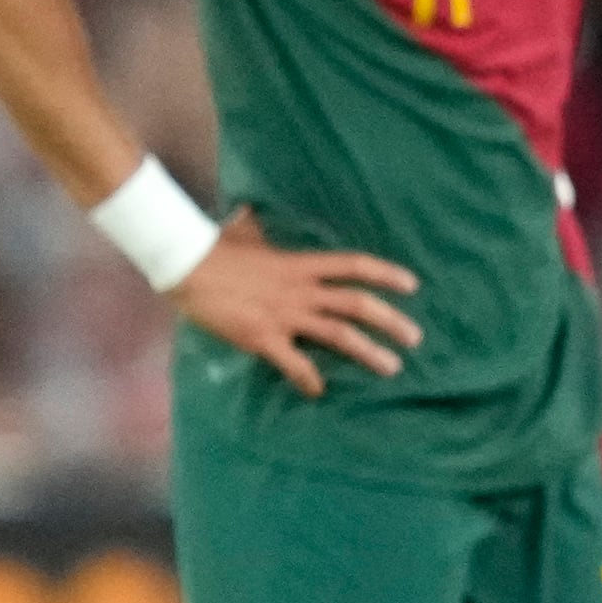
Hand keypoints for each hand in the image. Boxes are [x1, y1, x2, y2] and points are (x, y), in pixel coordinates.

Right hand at [176, 214, 422, 397]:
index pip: (355, 266)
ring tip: (392, 367)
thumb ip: (255, 225)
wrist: (186, 266)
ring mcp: (285, 315)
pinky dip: (309, 379)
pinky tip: (319, 391)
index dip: (386, 274)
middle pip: (358, 305)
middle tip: (415, 338)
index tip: (412, 285)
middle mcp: (301, 290)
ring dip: (369, 352)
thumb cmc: (214, 246)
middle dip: (391, 322)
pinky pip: (295, 364)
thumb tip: (247, 210)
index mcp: (301, 264)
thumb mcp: (245, 231)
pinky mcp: (263, 338)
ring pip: (339, 335)